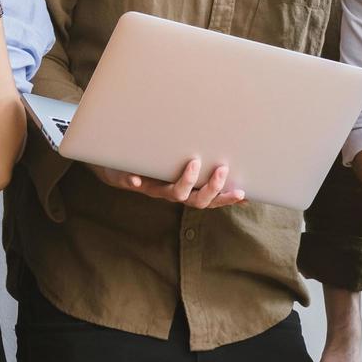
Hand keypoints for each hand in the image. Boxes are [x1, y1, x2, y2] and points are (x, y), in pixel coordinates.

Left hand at [87, 158, 246, 208]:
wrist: (118, 168)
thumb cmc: (154, 166)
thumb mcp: (177, 165)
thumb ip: (198, 165)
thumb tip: (226, 160)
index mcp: (185, 190)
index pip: (210, 199)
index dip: (225, 199)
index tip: (242, 193)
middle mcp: (172, 192)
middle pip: (195, 200)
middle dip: (211, 187)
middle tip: (222, 169)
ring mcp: (153, 188)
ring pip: (173, 193)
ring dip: (185, 181)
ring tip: (194, 163)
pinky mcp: (131, 180)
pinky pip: (132, 182)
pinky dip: (135, 181)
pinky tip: (137, 179)